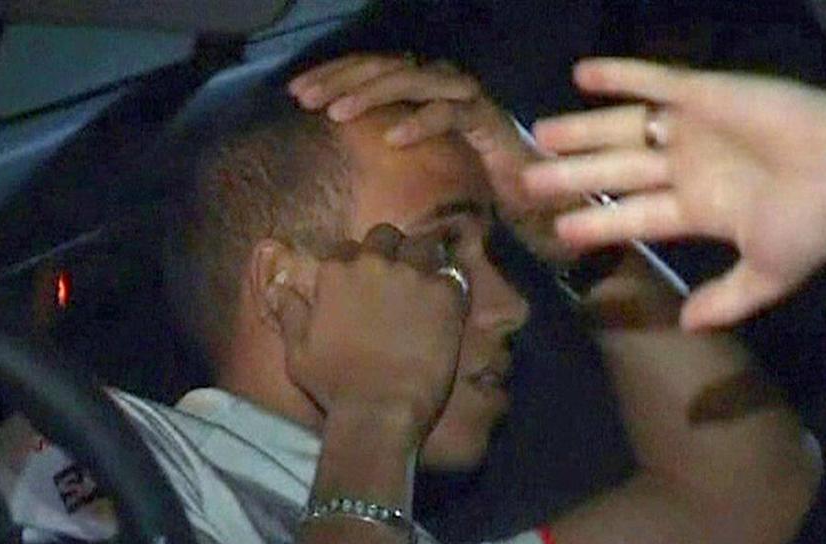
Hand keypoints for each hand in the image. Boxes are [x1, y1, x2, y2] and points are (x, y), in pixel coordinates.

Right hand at [270, 224, 465, 439]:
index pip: (346, 248)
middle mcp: (373, 264)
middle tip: (398, 275)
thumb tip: (279, 288)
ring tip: (426, 281)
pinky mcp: (445, 294)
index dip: (356, 263)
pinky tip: (448, 301)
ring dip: (423, 258)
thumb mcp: (298, 352)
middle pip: (386, 236)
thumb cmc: (334, 386)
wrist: (380, 411)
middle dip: (390, 250)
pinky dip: (449, 283)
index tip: (364, 281)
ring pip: (422, 245)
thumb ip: (291, 313)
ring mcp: (412, 275)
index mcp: (335, 273)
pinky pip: (451, 273)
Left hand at [289, 54, 575, 259]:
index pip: (369, 68)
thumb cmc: (467, 179)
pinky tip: (390, 138)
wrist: (529, 195)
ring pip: (411, 81)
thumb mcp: (413, 159)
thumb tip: (331, 145)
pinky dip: (419, 123)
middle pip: (383, 67)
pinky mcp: (487, 119)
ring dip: (370, 95)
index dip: (331, 74)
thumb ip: (382, 141)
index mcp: (419, 86)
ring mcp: (464, 96)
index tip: (295, 93)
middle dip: (339, 80)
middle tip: (304, 99)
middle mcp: (440, 81)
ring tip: (335, 114)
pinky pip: (449, 114)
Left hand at [523, 58, 825, 329]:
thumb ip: (728, 299)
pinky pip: (656, 79)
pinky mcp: (706, 92)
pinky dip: (620, 74)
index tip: (559, 230)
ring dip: (582, 130)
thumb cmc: (811, 222)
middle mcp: (689, 166)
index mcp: (701, 208)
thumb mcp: (768, 274)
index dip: (597, 221)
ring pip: (623, 127)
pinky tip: (581, 74)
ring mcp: (694, 128)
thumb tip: (688, 326)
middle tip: (527, 181)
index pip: (634, 216)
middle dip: (573, 176)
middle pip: (616, 171)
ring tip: (540, 134)